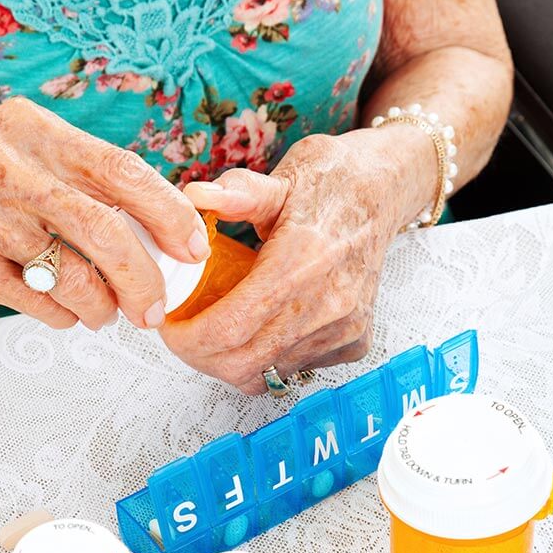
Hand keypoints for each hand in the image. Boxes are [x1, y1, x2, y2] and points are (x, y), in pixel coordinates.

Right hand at [0, 98, 209, 329]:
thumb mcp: (24, 139)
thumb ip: (82, 174)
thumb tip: (151, 222)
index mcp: (39, 132)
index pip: (124, 171)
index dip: (169, 213)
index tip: (193, 246)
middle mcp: (12, 170)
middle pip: (106, 232)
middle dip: (144, 280)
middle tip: (156, 307)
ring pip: (72, 278)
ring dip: (103, 306)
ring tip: (107, 312)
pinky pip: (35, 304)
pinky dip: (64, 315)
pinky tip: (66, 311)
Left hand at [160, 126, 435, 392]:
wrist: (382, 194)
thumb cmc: (331, 185)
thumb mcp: (281, 179)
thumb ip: (237, 193)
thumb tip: (195, 196)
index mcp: (304, 261)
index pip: (231, 328)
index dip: (188, 338)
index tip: (170, 326)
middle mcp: (329, 303)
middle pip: (244, 363)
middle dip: (201, 356)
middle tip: (185, 333)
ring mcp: (345, 328)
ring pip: (267, 373)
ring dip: (231, 359)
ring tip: (219, 326)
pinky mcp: (354, 342)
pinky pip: (293, 368)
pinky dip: (266, 357)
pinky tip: (260, 325)